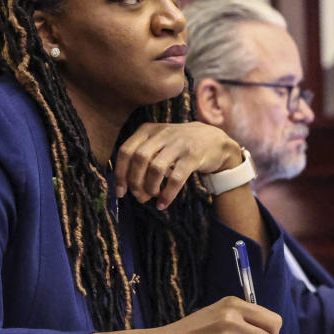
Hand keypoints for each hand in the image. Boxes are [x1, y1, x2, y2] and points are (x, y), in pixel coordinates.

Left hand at [114, 122, 241, 209]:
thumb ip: (141, 156)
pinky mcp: (193, 156)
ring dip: (150, 187)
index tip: (120, 192)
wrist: (214, 140)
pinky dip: (167, 194)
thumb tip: (124, 185)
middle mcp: (162, 134)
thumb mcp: (158, 142)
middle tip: (138, 196)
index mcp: (148, 130)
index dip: (120, 173)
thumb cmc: (179, 146)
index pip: (126, 150)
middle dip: (135, 181)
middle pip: (139, 159)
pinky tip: (163, 203)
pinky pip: (176, 178)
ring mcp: (178, 144)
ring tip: (152, 197)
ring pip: (156, 168)